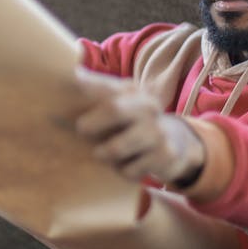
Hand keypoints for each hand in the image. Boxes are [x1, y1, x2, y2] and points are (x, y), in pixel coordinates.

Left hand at [74, 68, 205, 185]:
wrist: (177, 143)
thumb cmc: (134, 123)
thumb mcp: (120, 103)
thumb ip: (95, 91)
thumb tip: (71, 76)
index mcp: (132, 91)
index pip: (103, 86)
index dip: (82, 90)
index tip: (69, 100)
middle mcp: (147, 107)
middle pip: (113, 109)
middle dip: (90, 123)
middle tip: (81, 132)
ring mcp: (158, 131)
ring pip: (116, 148)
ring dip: (103, 154)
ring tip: (101, 154)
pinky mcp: (165, 155)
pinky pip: (129, 170)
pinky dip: (122, 172)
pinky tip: (126, 166)